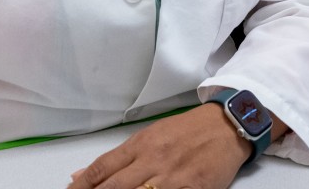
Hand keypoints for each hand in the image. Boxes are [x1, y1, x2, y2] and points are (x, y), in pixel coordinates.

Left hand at [67, 104, 248, 188]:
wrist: (226, 126)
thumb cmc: (187, 131)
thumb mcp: (149, 137)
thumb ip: (117, 159)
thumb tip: (81, 175)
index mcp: (141, 145)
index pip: (102, 169)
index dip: (82, 186)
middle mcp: (153, 160)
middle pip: (115, 187)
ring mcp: (173, 176)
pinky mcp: (194, 188)